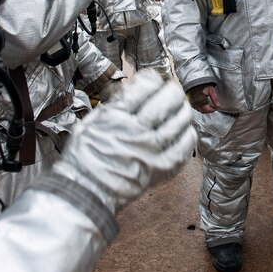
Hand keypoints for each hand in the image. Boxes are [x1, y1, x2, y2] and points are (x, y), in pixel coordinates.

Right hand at [51, 70, 195, 213]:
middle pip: (166, 102)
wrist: (85, 192)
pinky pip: (183, 148)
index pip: (144, 88)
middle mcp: (136, 132)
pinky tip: (185, 130)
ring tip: (181, 108)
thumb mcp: (90, 122)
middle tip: (172, 90)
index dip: (153, 79)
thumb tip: (134, 92)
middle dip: (172, 91)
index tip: (154, 80)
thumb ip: (114, 107)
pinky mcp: (160, 169)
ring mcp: (150, 151)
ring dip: (183, 110)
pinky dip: (188, 136)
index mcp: (116, 118)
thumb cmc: (84, 158)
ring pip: (178, 122)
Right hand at [186, 84, 218, 113]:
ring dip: (204, 109)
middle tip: (212, 108)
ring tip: (208, 106)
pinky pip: (194, 107)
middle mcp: (196, 103)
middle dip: (208, 110)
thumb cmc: (202, 84)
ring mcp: (192, 102)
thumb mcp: (211, 90)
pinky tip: (202, 105)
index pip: (207, 109)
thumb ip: (214, 98)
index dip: (212, 110)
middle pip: (203, 111)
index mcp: (201, 101)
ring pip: (198, 110)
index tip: (215, 108)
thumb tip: (218, 105)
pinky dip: (199, 107)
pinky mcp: (190, 101)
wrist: (195, 80)